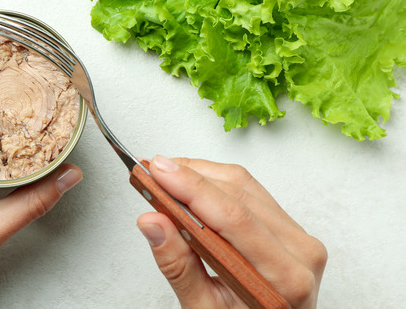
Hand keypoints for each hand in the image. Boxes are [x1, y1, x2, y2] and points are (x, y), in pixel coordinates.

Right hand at [137, 155, 326, 308]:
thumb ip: (177, 266)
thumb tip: (153, 223)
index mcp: (284, 278)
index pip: (232, 217)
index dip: (191, 188)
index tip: (158, 173)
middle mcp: (299, 252)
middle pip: (238, 195)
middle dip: (189, 177)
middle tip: (152, 173)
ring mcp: (299, 237)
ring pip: (244, 185)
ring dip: (201, 175)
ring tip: (166, 178)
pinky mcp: (290, 227)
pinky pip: (252, 191)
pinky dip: (217, 183)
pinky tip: (192, 184)